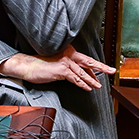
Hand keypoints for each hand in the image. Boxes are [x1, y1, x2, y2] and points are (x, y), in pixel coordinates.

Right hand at [0, 45, 115, 91]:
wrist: (27, 66)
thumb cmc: (40, 66)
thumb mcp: (56, 65)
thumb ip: (68, 68)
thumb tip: (80, 76)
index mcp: (67, 51)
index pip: (84, 60)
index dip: (93, 67)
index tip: (101, 71)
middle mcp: (68, 54)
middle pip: (88, 62)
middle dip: (101, 67)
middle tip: (112, 70)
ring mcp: (65, 61)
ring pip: (82, 72)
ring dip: (92, 80)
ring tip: (99, 86)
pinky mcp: (62, 69)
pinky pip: (75, 78)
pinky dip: (82, 84)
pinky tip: (87, 87)